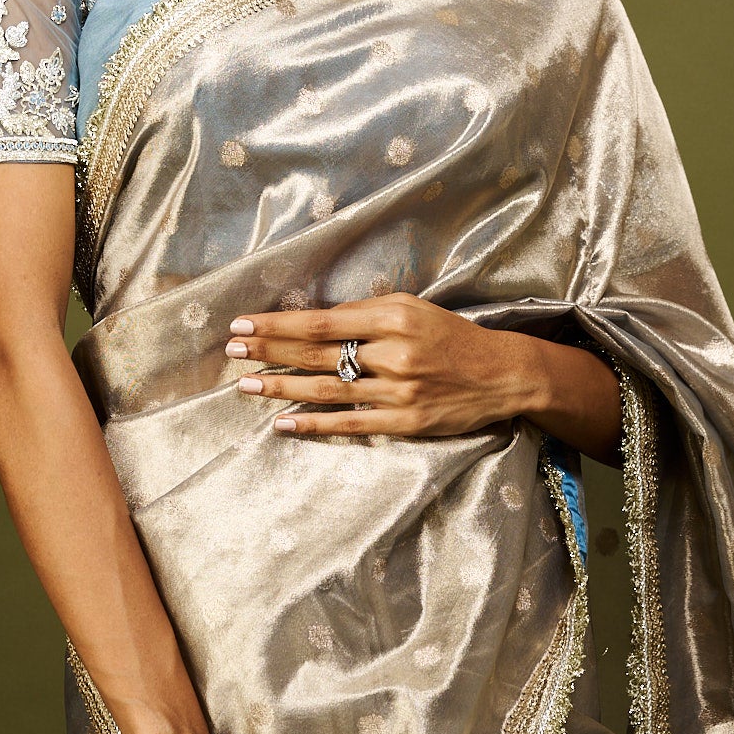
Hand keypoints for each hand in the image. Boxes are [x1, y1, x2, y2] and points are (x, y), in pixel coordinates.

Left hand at [223, 292, 534, 437]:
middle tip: (231, 350)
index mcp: (394, 317)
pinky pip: (350, 424)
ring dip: (281, 387)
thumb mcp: (414, 308)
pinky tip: (283, 423)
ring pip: (327, 390)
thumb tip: (316, 319)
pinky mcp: (405, 421)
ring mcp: (399, 390)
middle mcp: (394, 352)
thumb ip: (367, 313)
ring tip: (246, 384)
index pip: (322, 321)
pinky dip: (314, 424)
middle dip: (270, 351)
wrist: (502, 374)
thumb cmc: (452, 336)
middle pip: (318, 353)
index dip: (278, 324)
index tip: (243, 323)